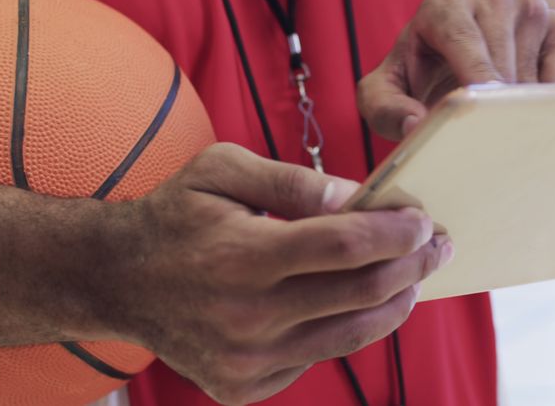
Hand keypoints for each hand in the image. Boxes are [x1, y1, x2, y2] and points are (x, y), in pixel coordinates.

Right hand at [103, 143, 451, 404]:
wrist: (117, 280)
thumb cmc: (177, 216)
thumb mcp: (222, 171)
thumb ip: (292, 179)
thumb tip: (356, 198)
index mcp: (240, 256)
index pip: (343, 246)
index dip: (395, 232)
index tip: (424, 220)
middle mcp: (245, 317)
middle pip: (360, 295)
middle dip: (413, 267)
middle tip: (438, 246)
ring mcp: (245, 360)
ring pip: (351, 335)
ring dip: (396, 303)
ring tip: (415, 277)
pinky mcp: (244, 386)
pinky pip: (318, 357)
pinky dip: (348, 328)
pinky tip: (357, 302)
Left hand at [358, 0, 554, 139]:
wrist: (450, 71)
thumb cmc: (417, 82)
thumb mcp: (381, 98)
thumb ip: (386, 111)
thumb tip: (416, 125)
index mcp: (444, 4)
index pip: (465, 39)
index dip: (474, 80)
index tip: (481, 113)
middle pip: (502, 57)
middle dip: (493, 102)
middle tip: (486, 135)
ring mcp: (530, 7)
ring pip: (532, 65)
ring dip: (518, 101)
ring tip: (498, 118)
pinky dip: (550, 94)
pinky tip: (528, 106)